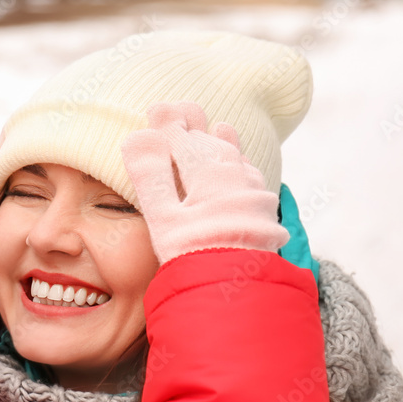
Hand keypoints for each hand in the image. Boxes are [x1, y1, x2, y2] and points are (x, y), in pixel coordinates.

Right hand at [121, 102, 287, 263]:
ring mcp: (254, 196)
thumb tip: (137, 136)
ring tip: (221, 127)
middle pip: (212, 145)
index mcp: (209, 174)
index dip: (169, 123)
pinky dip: (243, 166)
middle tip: (183, 109)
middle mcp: (236, 179)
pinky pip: (253, 180)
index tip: (158, 107)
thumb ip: (151, 176)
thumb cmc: (193, 257)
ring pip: (238, 161)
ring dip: (224, 144)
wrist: (238, 294)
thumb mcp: (164, 218)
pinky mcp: (264, 215)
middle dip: (195, 128)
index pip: (184, 140)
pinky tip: (244, 168)